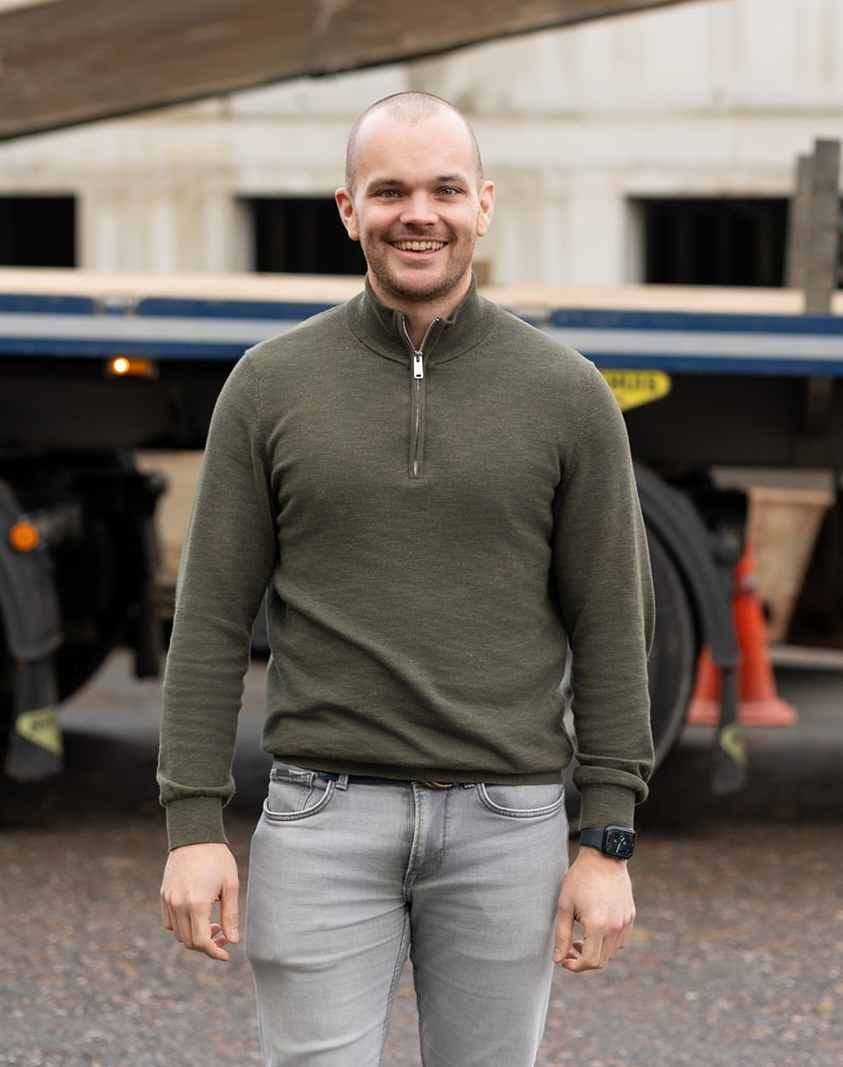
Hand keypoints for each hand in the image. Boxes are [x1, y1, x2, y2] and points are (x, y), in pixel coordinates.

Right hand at [160, 842, 239, 960]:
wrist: (195, 835)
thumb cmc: (217, 858)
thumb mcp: (230, 885)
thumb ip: (231, 915)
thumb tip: (232, 940)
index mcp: (197, 903)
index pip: (202, 941)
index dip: (214, 952)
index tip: (226, 954)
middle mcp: (179, 905)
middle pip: (189, 942)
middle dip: (207, 945)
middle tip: (223, 935)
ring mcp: (169, 900)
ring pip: (178, 934)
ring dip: (194, 936)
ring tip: (212, 924)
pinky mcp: (164, 895)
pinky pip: (169, 922)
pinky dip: (182, 927)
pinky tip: (197, 916)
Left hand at [553, 845, 635, 971]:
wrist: (603, 857)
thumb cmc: (580, 879)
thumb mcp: (565, 905)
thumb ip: (562, 935)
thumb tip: (558, 959)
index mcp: (597, 925)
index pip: (590, 961)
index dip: (575, 966)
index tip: (565, 960)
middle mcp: (615, 927)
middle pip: (602, 961)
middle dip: (584, 960)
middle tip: (571, 947)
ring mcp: (625, 922)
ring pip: (612, 952)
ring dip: (597, 951)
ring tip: (583, 937)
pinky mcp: (630, 916)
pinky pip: (622, 941)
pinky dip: (609, 943)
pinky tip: (598, 930)